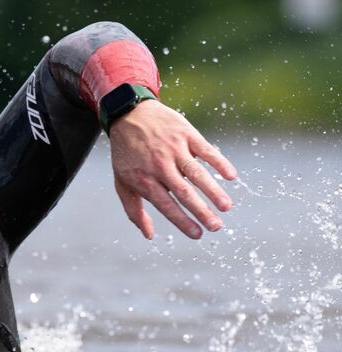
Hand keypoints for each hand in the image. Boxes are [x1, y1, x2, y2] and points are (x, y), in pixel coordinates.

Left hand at [108, 100, 236, 239]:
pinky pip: (205, 150)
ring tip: (226, 207)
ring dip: (213, 190)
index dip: (182, 221)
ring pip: (196, 173)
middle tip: (216, 227)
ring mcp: (174, 148)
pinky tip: (231, 176)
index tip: (198, 235)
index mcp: (144, 180)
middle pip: (183, 192)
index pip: (166, 205)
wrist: (128, 114)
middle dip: (201, 211)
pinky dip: (219, 162)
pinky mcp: (186, 134)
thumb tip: (149, 235)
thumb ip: (134, 210)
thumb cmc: (126, 154)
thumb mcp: (122, 182)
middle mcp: (159, 165)